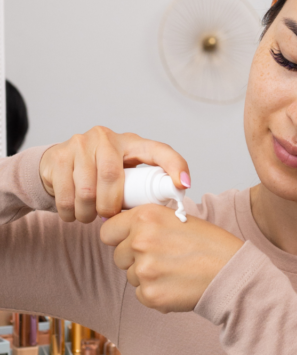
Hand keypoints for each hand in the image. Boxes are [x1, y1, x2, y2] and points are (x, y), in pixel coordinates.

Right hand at [40, 126, 189, 222]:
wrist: (56, 167)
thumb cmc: (98, 175)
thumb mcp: (124, 177)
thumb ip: (141, 189)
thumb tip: (165, 215)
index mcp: (131, 143)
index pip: (158, 150)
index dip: (174, 166)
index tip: (183, 185)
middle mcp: (106, 137)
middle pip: (112, 177)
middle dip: (110, 205)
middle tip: (108, 217)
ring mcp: (80, 144)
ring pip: (86, 190)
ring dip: (88, 213)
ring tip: (89, 215)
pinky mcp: (58, 156)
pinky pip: (65, 195)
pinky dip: (70, 213)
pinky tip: (73, 212)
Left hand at [100, 204, 242, 311]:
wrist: (232, 272)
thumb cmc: (211, 245)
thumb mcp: (177, 218)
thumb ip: (148, 223)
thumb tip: (123, 231)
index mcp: (146, 217)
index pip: (108, 230)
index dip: (119, 237)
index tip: (128, 242)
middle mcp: (140, 241)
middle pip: (118, 256)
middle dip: (135, 259)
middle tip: (164, 258)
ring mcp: (144, 270)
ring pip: (131, 276)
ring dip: (148, 277)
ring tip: (175, 271)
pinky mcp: (150, 294)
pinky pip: (141, 295)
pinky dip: (156, 294)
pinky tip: (176, 285)